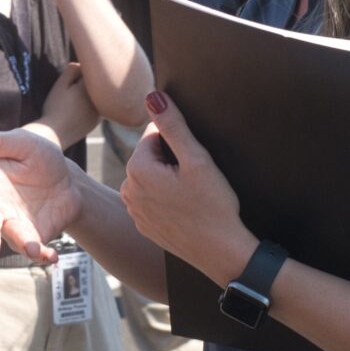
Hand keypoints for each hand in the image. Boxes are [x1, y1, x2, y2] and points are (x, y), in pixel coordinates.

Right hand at [0, 126, 80, 261]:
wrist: (67, 180)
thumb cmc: (39, 157)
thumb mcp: (23, 144)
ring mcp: (12, 225)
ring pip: (11, 238)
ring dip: (23, 244)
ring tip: (36, 250)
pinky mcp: (31, 238)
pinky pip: (34, 250)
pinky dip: (42, 255)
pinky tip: (52, 256)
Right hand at [42, 63, 96, 144]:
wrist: (55, 135)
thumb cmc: (55, 108)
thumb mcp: (60, 86)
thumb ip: (71, 71)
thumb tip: (80, 64)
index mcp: (90, 87)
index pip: (89, 71)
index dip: (78, 72)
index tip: (69, 78)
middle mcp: (99, 99)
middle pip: (94, 84)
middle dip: (84, 83)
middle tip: (69, 91)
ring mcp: (99, 112)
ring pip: (95, 97)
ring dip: (87, 95)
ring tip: (71, 102)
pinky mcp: (96, 122)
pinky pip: (95, 108)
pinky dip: (88, 107)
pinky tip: (75, 111)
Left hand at [119, 92, 255, 285]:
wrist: (221, 253)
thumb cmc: (213, 205)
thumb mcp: (196, 159)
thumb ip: (173, 126)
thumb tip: (152, 97)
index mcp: (137, 170)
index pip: (153, 136)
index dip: (178, 145)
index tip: (193, 164)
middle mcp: (128, 190)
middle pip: (151, 157)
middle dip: (172, 162)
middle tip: (196, 181)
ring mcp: (134, 211)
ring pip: (152, 179)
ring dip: (170, 180)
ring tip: (192, 196)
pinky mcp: (144, 226)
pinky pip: (153, 201)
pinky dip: (168, 201)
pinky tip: (187, 211)